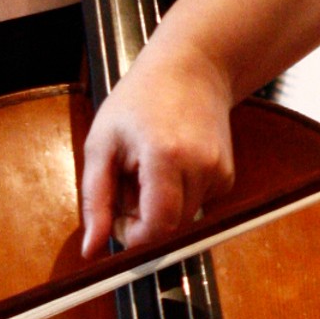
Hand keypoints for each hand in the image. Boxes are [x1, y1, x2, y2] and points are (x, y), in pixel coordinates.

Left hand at [79, 34, 236, 256]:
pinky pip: (197, 206)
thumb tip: (92, 250)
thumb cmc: (139, 100)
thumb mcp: (102, 144)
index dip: (132, 235)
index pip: (156, 228)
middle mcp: (201, 167)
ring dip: (161, 208)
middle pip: (169, 228)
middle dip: (143, 219)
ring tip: (148, 170)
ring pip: (183, 220)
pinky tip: (171, 166)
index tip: (117, 215)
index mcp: (166, 157)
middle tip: (128, 184)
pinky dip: (180, 197)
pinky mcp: (227, 176)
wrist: (192, 68)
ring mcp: (220, 171)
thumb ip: (96, 201)